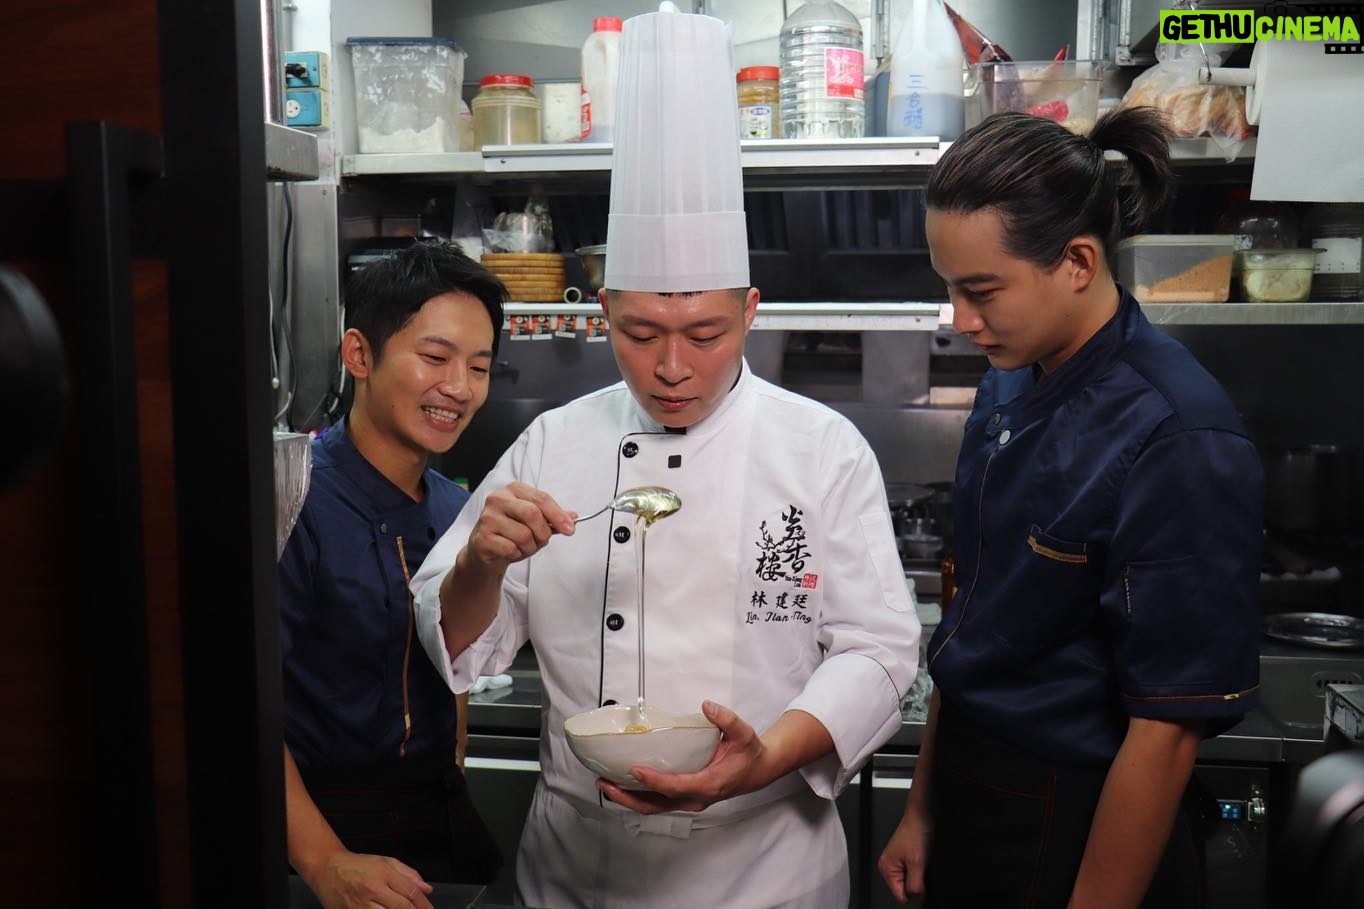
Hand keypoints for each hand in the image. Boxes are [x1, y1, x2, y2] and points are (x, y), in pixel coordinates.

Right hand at [306, 851, 435, 908]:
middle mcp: (372, 890)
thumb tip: (426, 889)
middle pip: (401, 908)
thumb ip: (409, 875)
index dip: (424, 904)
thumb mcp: (386, 862)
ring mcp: (360, 905)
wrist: (327, 869)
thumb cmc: (357, 865)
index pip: (410, 892)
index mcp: (383, 873)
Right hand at [466, 482, 574, 570]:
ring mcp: (487, 518)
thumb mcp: (534, 522)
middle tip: (542, 542)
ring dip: (530, 547)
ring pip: (523, 535)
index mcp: (513, 489)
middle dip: (543, 533)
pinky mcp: (482, 538)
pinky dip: (517, 554)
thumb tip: (573, 516)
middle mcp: (498, 499)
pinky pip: (511, 549)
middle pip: (532, 514)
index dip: (558, 515)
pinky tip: (511, 552)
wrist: (485, 552)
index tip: (570, 529)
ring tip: (523, 547)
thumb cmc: (511, 533)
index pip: (541, 498)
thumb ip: (552, 518)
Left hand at [597, 701, 768, 813]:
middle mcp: (696, 798)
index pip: (676, 786)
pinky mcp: (686, 798)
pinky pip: (658, 802)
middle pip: (656, 805)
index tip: (634, 770)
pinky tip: (623, 784)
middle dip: (628, 797)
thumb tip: (707, 705)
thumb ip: (726, 719)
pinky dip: (639, 796)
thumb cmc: (749, 752)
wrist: (759, 770)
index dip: (654, 781)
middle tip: (605, 783)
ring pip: (654, 807)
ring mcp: (690, 801)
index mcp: (709, 784)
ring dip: (629, 798)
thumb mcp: (744, 733)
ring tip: (605, 784)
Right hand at [877, 803, 930, 903]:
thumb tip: (916, 897)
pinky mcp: (904, 859)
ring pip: (910, 882)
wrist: (920, 817)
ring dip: (919, 875)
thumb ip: (915, 885)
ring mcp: (896, 863)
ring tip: (921, 860)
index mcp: (886, 869)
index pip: (900, 896)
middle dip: (916, 882)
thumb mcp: (917, 863)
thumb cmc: (915, 833)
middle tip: (921, 866)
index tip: (921, 881)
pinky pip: (913, 873)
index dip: (914, 892)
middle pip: (905, 889)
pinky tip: (922, 859)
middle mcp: (888, 867)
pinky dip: (920, 869)